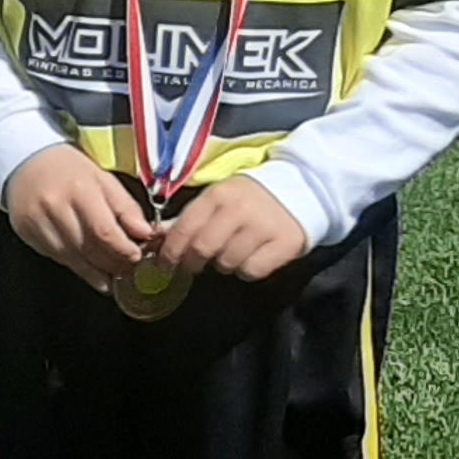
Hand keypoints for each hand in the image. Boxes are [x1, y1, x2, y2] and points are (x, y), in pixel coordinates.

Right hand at [4, 145, 154, 290]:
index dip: (124, 251)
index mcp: (80, 190)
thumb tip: (146, 233)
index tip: (137, 257)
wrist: (25, 161)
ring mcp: (37, 222)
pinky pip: (57, 258)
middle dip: (113, 264)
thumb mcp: (103, 178)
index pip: (105, 233)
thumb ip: (125, 207)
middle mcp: (55, 207)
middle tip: (128, 269)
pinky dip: (77, 265)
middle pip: (89, 250)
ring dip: (96, 271)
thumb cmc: (69, 169)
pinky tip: (89, 265)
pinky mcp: (26, 233)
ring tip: (111, 273)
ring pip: (73, 259)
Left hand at [147, 174, 309, 285]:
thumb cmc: (250, 197)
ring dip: (223, 264)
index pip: (183, 230)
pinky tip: (252, 257)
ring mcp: (263, 227)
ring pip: (226, 263)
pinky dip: (248, 270)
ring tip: (231, 252)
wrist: (302, 188)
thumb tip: (156, 238)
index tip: (164, 264)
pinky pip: (252, 271)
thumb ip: (188, 218)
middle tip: (193, 266)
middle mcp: (239, 210)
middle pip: (202, 249)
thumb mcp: (217, 199)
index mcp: (217, 196)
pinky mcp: (284, 244)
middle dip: (192, 263)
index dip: (169, 252)